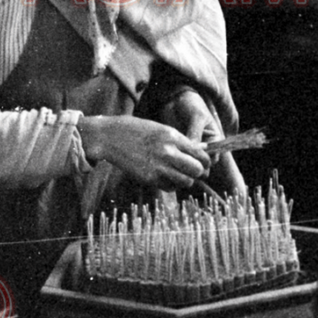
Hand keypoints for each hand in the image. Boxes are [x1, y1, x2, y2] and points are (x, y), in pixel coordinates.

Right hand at [77, 115, 210, 190]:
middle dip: (197, 172)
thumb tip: (203, 152)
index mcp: (173, 138)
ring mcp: (158, 168)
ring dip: (185, 180)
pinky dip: (171, 184)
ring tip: (177, 173)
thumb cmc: (137, 131)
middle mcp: (168, 153)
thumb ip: (182, 142)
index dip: (205, 161)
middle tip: (192, 170)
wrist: (111, 137)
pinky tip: (164, 175)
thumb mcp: (163, 130)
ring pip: (186, 182)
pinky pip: (170, 187)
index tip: (203, 163)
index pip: (201, 156)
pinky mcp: (149, 179)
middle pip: (197, 171)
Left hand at [160, 90, 245, 194]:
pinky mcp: (179, 150)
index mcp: (214, 140)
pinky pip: (178, 161)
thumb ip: (196, 133)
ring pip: (189, 166)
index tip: (190, 159)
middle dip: (192, 167)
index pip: (212, 159)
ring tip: (171, 159)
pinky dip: (173, 162)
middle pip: (201, 166)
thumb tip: (193, 151)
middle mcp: (205, 148)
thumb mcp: (196, 116)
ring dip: (182, 165)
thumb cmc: (190, 104)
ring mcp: (191, 150)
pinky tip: (165, 159)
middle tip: (179, 163)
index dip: (203, 163)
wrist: (175, 98)